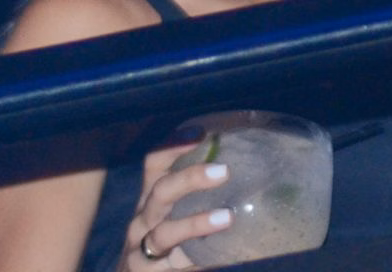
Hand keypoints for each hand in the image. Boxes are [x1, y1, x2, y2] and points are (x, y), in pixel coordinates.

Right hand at [120, 141, 232, 269]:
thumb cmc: (166, 243)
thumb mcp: (177, 216)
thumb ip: (200, 198)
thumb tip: (251, 178)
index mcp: (151, 199)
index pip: (155, 165)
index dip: (173, 147)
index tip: (202, 134)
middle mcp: (142, 219)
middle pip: (161, 191)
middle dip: (190, 179)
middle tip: (224, 171)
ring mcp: (140, 249)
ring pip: (164, 232)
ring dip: (195, 224)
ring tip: (227, 218)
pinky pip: (170, 268)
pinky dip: (189, 264)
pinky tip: (210, 261)